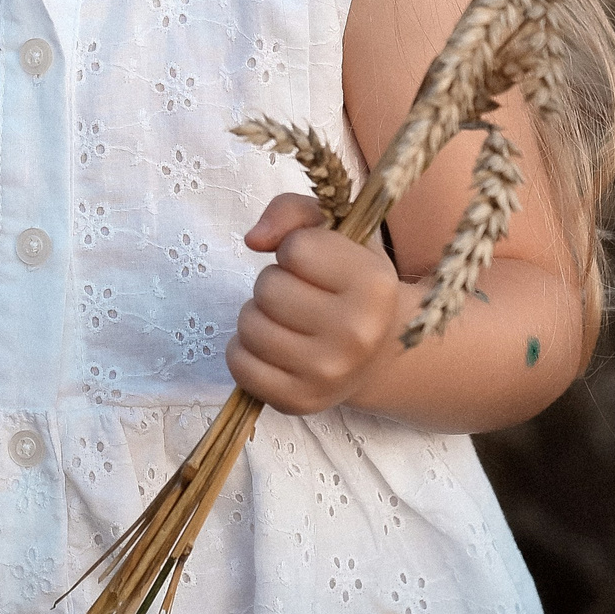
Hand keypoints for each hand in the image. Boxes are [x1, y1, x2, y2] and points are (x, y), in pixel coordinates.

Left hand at [226, 192, 404, 414]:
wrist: (375, 353)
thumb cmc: (346, 282)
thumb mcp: (333, 233)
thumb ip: (292, 211)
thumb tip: (254, 239)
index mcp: (374, 285)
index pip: (294, 249)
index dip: (294, 251)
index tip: (315, 266)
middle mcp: (357, 334)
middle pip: (267, 289)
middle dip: (273, 284)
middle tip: (298, 296)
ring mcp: (329, 374)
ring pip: (249, 326)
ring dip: (257, 316)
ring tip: (287, 320)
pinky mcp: (300, 402)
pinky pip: (239, 365)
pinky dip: (244, 351)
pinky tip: (272, 347)